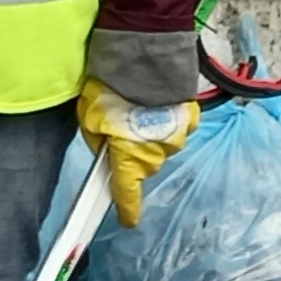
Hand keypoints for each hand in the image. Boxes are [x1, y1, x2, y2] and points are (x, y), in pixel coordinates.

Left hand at [77, 77, 196, 228]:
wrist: (146, 59)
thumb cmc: (113, 89)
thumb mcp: (89, 116)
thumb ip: (96, 138)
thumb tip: (105, 145)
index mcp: (129, 161)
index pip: (127, 195)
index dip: (127, 210)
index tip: (128, 221)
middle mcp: (156, 156)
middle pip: (142, 165)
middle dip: (131, 153)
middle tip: (118, 128)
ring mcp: (177, 138)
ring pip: (160, 145)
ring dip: (149, 134)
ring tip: (137, 108)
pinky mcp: (191, 118)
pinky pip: (176, 126)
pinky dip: (166, 118)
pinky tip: (156, 100)